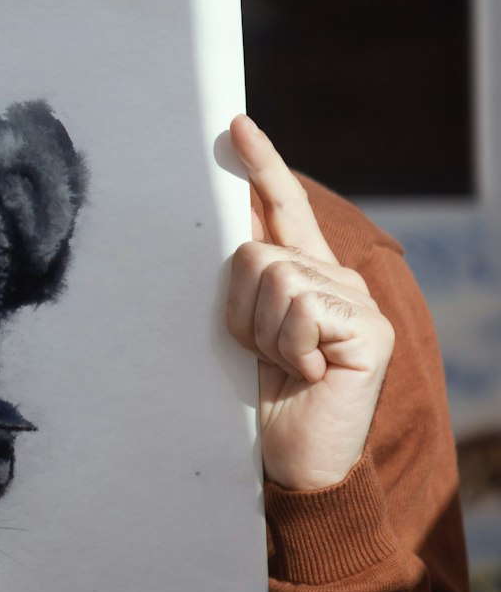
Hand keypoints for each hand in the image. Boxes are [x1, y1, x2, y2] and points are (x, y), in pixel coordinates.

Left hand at [226, 116, 394, 490]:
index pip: (285, 209)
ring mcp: (357, 303)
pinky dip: (291, 347)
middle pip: (254, 251)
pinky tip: (310, 375)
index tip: (235, 126)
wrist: (298, 465)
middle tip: (261, 354)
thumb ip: (245, 283)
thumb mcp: (247, 333)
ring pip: (273, 277)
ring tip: (287, 368)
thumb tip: (223, 228)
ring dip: (263, 333)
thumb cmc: (267, 403)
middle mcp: (337, 280)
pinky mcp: (368, 330)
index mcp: (307, 276)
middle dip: (239, 308)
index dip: (262, 167)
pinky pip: (301, 307)